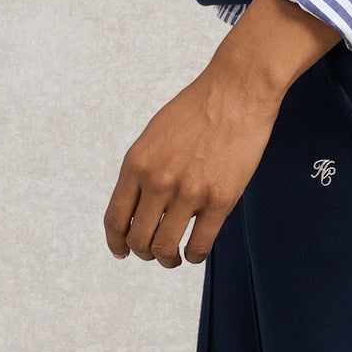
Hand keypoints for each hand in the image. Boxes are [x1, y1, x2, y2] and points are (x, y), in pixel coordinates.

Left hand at [104, 0, 340, 266]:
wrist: (236, 92)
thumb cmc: (197, 110)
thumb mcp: (154, 136)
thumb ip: (143, 169)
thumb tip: (137, 205)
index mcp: (136, 165)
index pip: (115, 219)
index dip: (116, 242)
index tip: (122, 251)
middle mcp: (158, 182)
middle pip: (138, 239)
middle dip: (143, 252)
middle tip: (154, 252)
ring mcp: (189, 193)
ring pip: (166, 248)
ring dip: (167, 259)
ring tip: (174, 257)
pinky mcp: (220, 200)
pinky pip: (200, 244)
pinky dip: (195, 256)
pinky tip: (196, 252)